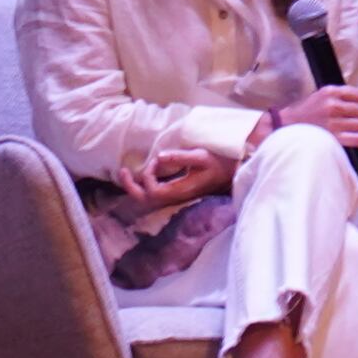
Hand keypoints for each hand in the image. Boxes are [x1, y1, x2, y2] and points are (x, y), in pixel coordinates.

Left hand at [120, 142, 235, 209]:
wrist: (235, 173)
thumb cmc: (220, 163)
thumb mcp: (201, 157)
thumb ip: (180, 157)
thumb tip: (160, 157)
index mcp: (181, 191)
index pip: (153, 192)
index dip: (149, 175)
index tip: (157, 160)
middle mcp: (176, 197)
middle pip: (146, 200)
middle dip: (131, 187)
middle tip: (122, 172)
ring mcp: (177, 196)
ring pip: (149, 199)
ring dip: (136, 186)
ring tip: (127, 173)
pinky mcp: (178, 192)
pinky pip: (156, 193)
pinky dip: (145, 185)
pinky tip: (145, 174)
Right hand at [273, 83, 357, 152]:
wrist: (284, 129)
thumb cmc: (300, 116)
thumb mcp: (317, 97)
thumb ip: (336, 97)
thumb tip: (356, 102)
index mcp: (329, 92)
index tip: (357, 107)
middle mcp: (334, 106)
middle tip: (355, 121)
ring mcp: (335, 123)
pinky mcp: (336, 138)